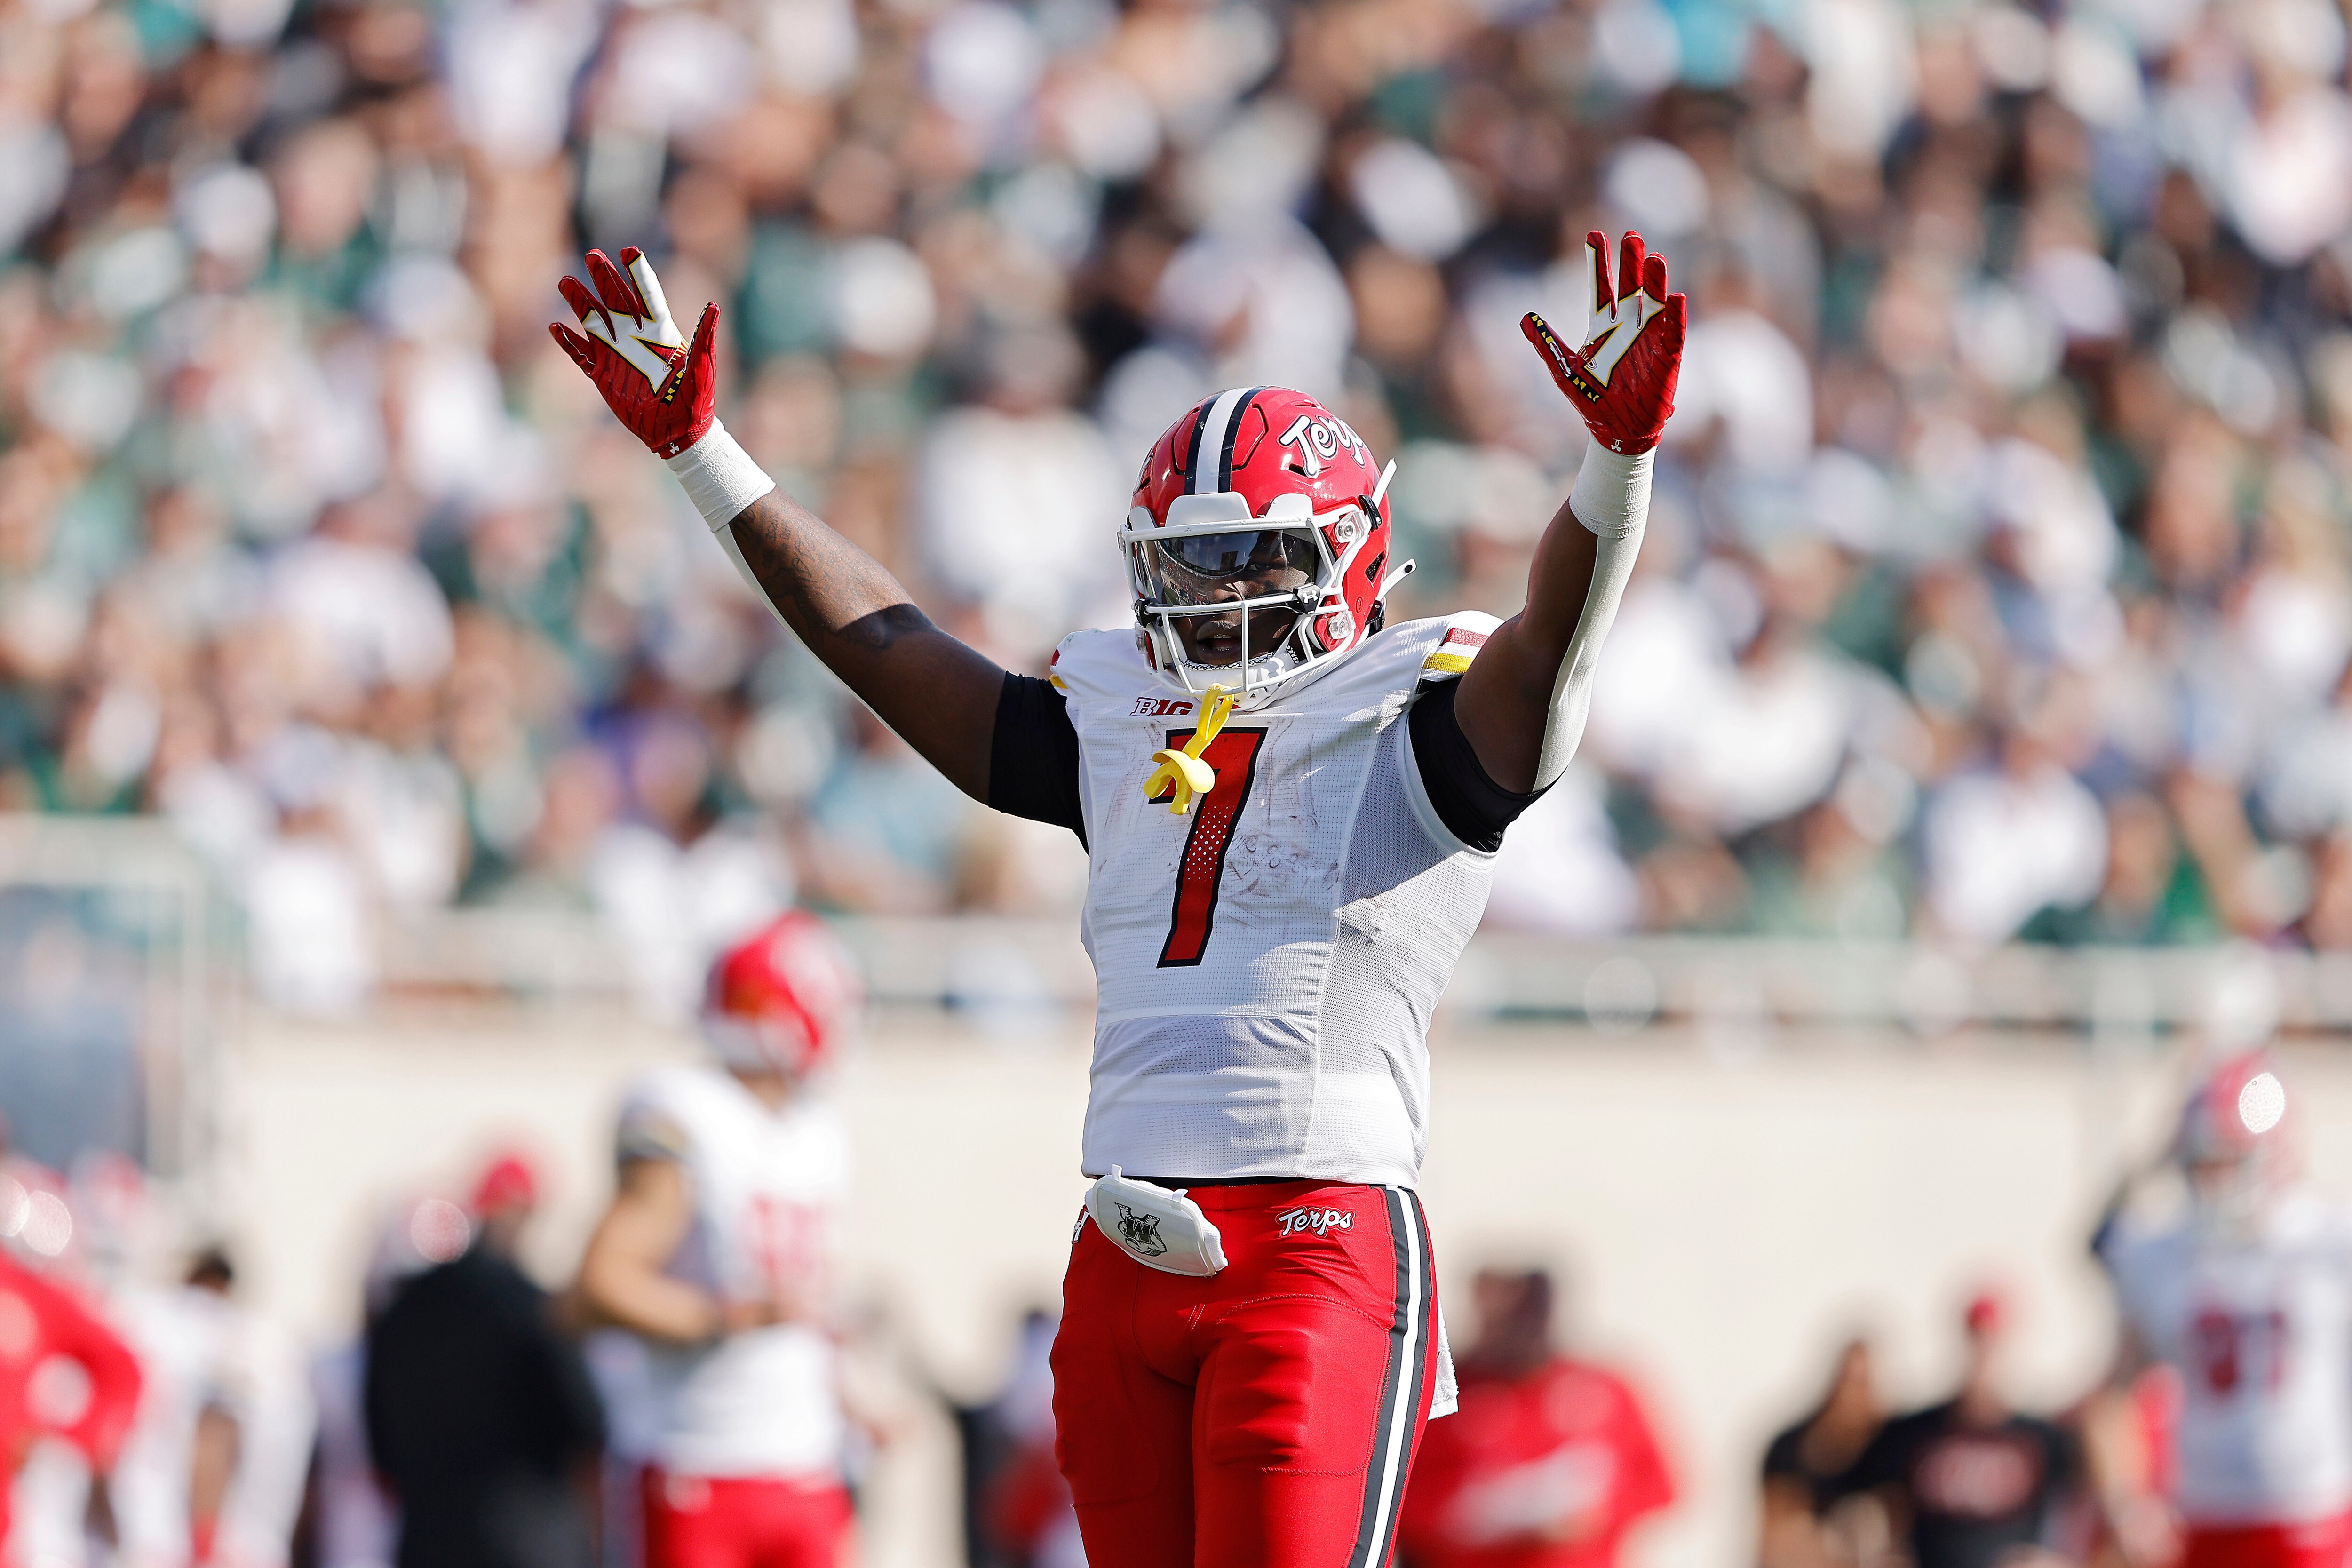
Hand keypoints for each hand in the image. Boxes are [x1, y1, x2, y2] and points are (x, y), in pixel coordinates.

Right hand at [550, 247, 718, 459]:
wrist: (679, 433)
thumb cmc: (696, 401)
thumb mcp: (702, 368)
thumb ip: (704, 337)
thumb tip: (714, 306)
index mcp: (660, 333)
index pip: (647, 296)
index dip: (638, 274)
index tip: (629, 250)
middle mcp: (636, 338)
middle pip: (616, 301)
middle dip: (604, 278)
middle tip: (593, 255)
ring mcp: (616, 355)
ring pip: (594, 322)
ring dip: (580, 302)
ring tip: (566, 281)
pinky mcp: (603, 376)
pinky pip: (581, 356)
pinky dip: (569, 343)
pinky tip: (556, 327)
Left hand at [1520, 230, 1686, 454]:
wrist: (1615, 431)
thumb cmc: (1591, 401)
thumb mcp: (1564, 370)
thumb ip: (1547, 343)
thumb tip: (1524, 317)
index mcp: (1603, 326)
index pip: (1601, 287)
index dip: (1598, 262)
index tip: (1594, 235)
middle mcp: (1628, 326)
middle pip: (1630, 287)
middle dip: (1631, 262)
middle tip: (1630, 235)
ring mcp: (1650, 339)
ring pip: (1654, 303)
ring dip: (1655, 282)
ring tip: (1654, 257)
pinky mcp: (1666, 358)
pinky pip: (1672, 334)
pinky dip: (1674, 317)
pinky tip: (1674, 297)